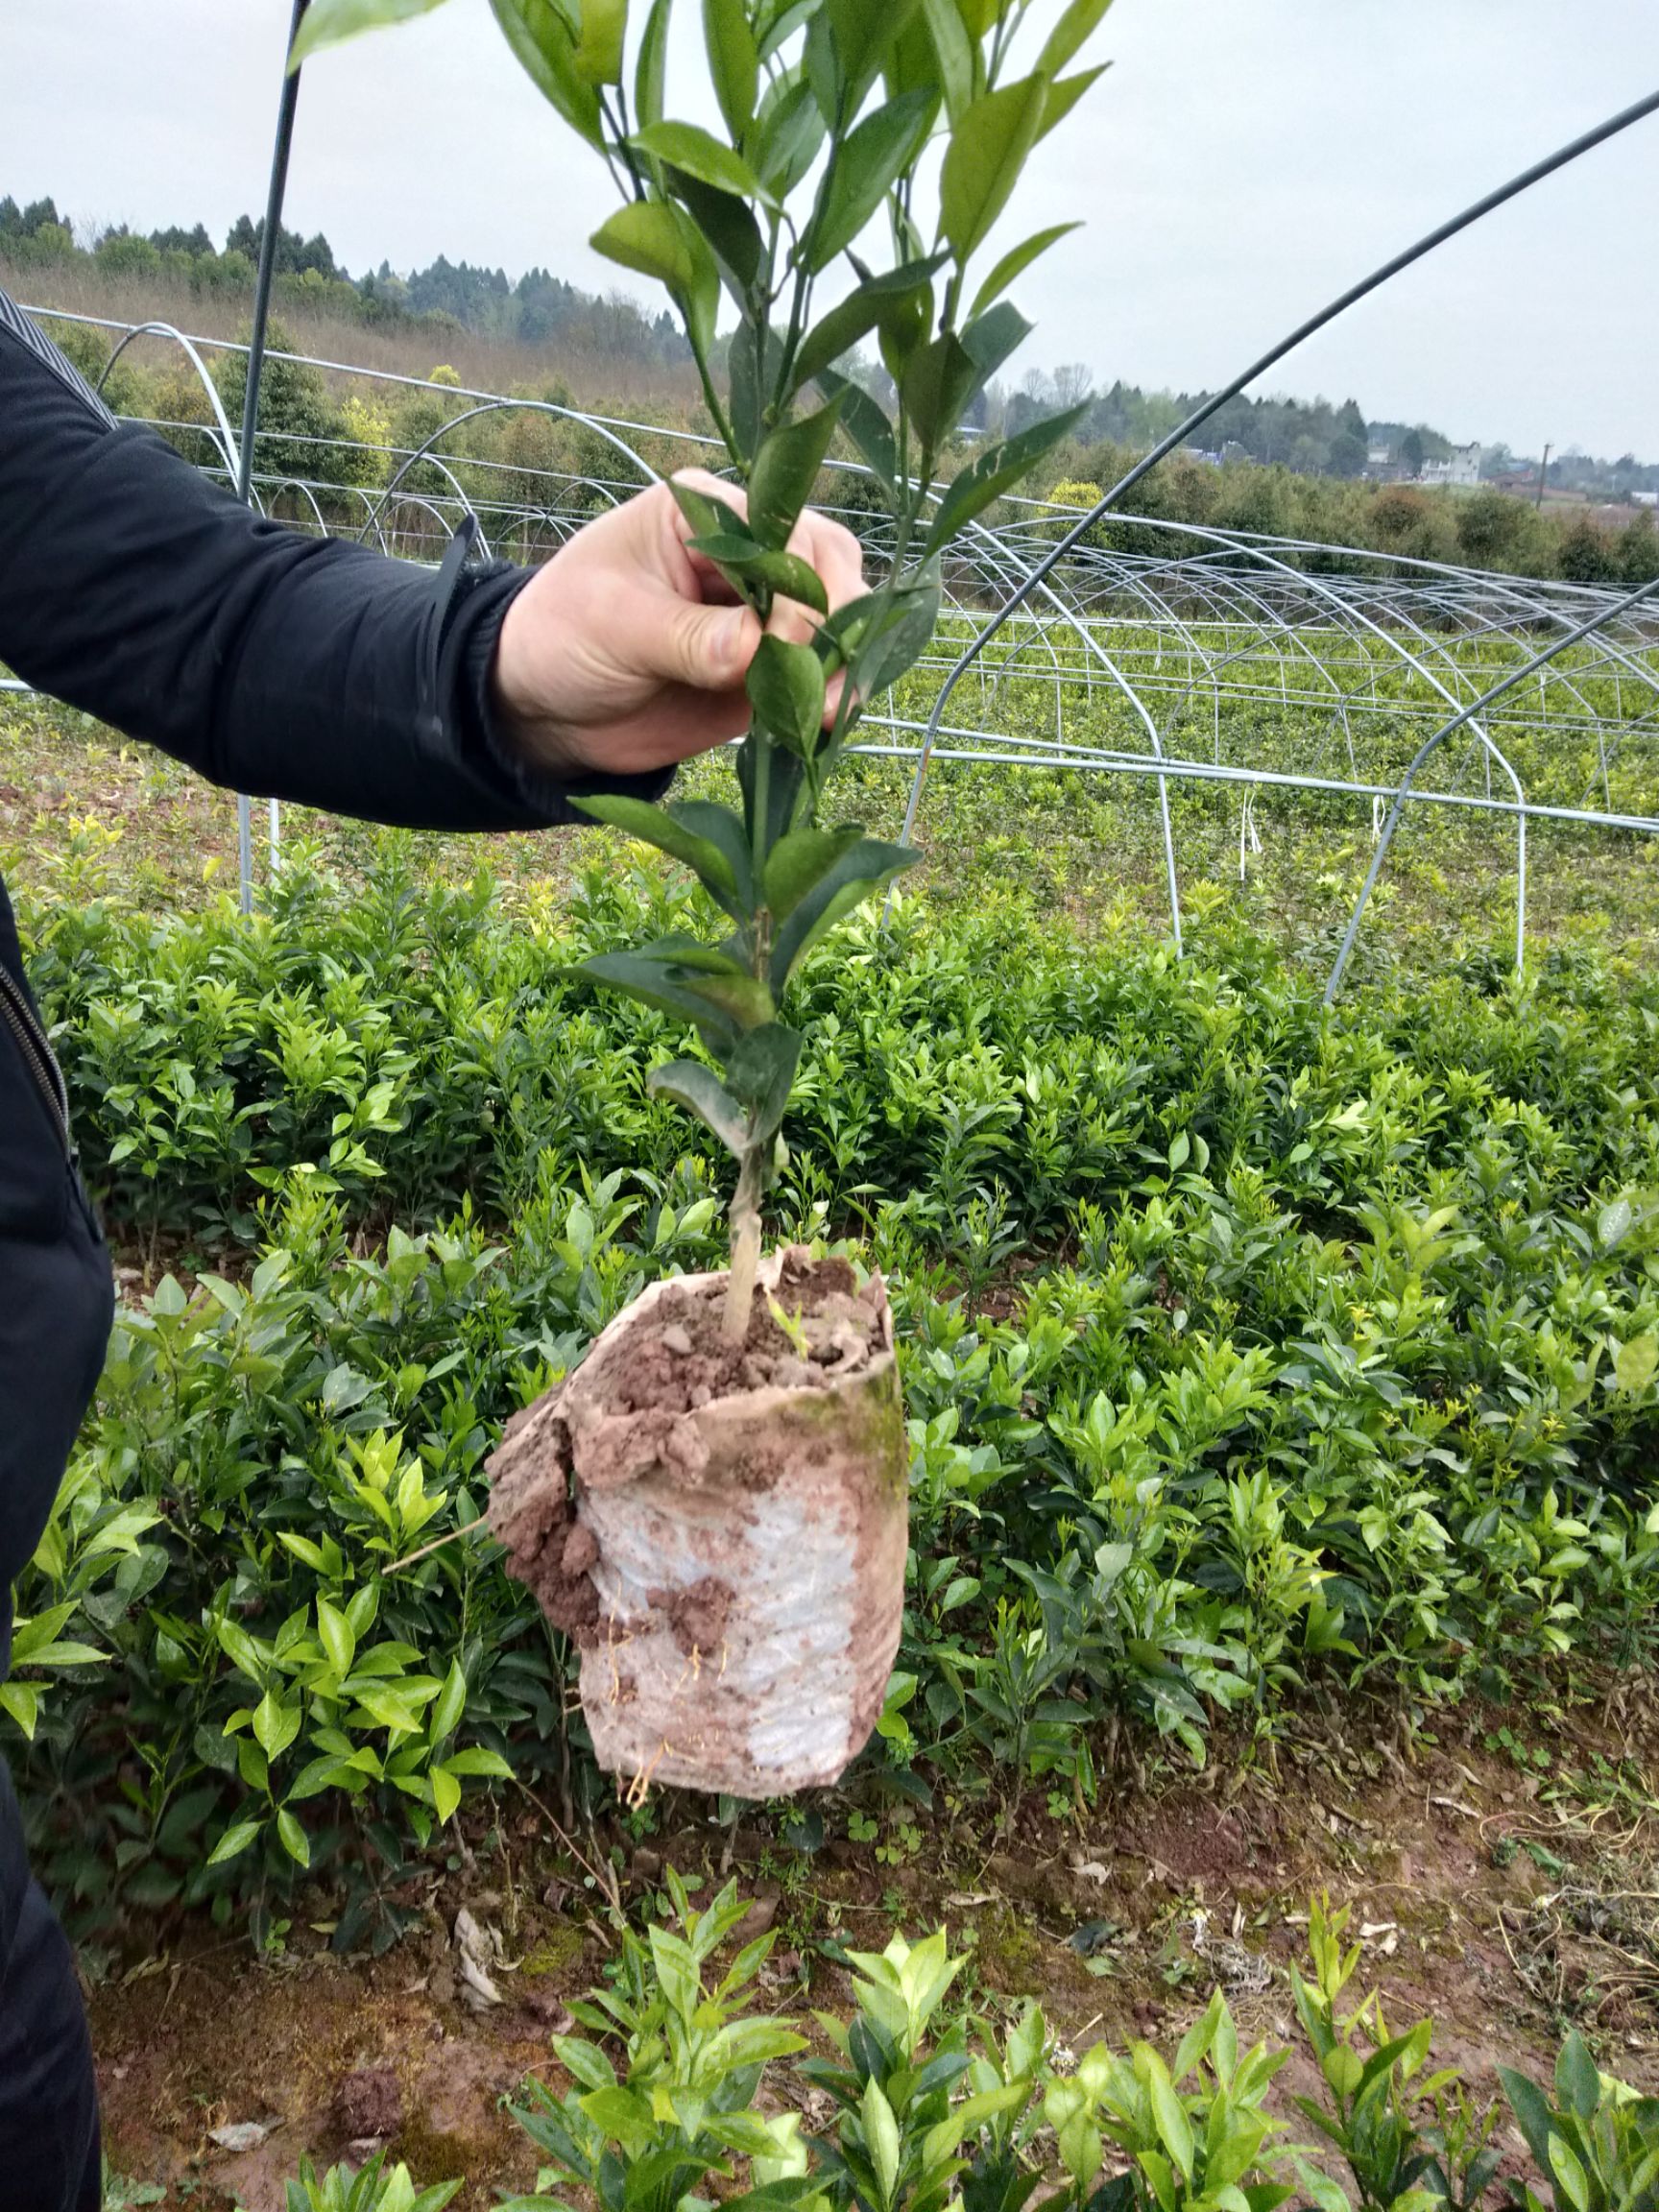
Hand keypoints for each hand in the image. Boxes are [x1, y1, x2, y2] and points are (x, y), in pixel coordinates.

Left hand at [490, 468, 865, 777]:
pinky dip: (828, 696)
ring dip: (841, 664)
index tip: (781, 641)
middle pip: (825, 567)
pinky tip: (825, 722)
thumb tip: (758, 647)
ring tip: (827, 711)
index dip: (796, 584)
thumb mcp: (615, 626)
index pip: (780, 530)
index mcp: (704, 514)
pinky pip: (817, 674)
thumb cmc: (563, 636)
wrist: (546, 708)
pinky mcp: (766, 666)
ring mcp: (761, 612)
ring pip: (834, 621)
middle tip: (816, 678)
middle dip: (832, 621)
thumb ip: (689, 636)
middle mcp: (745, 555)